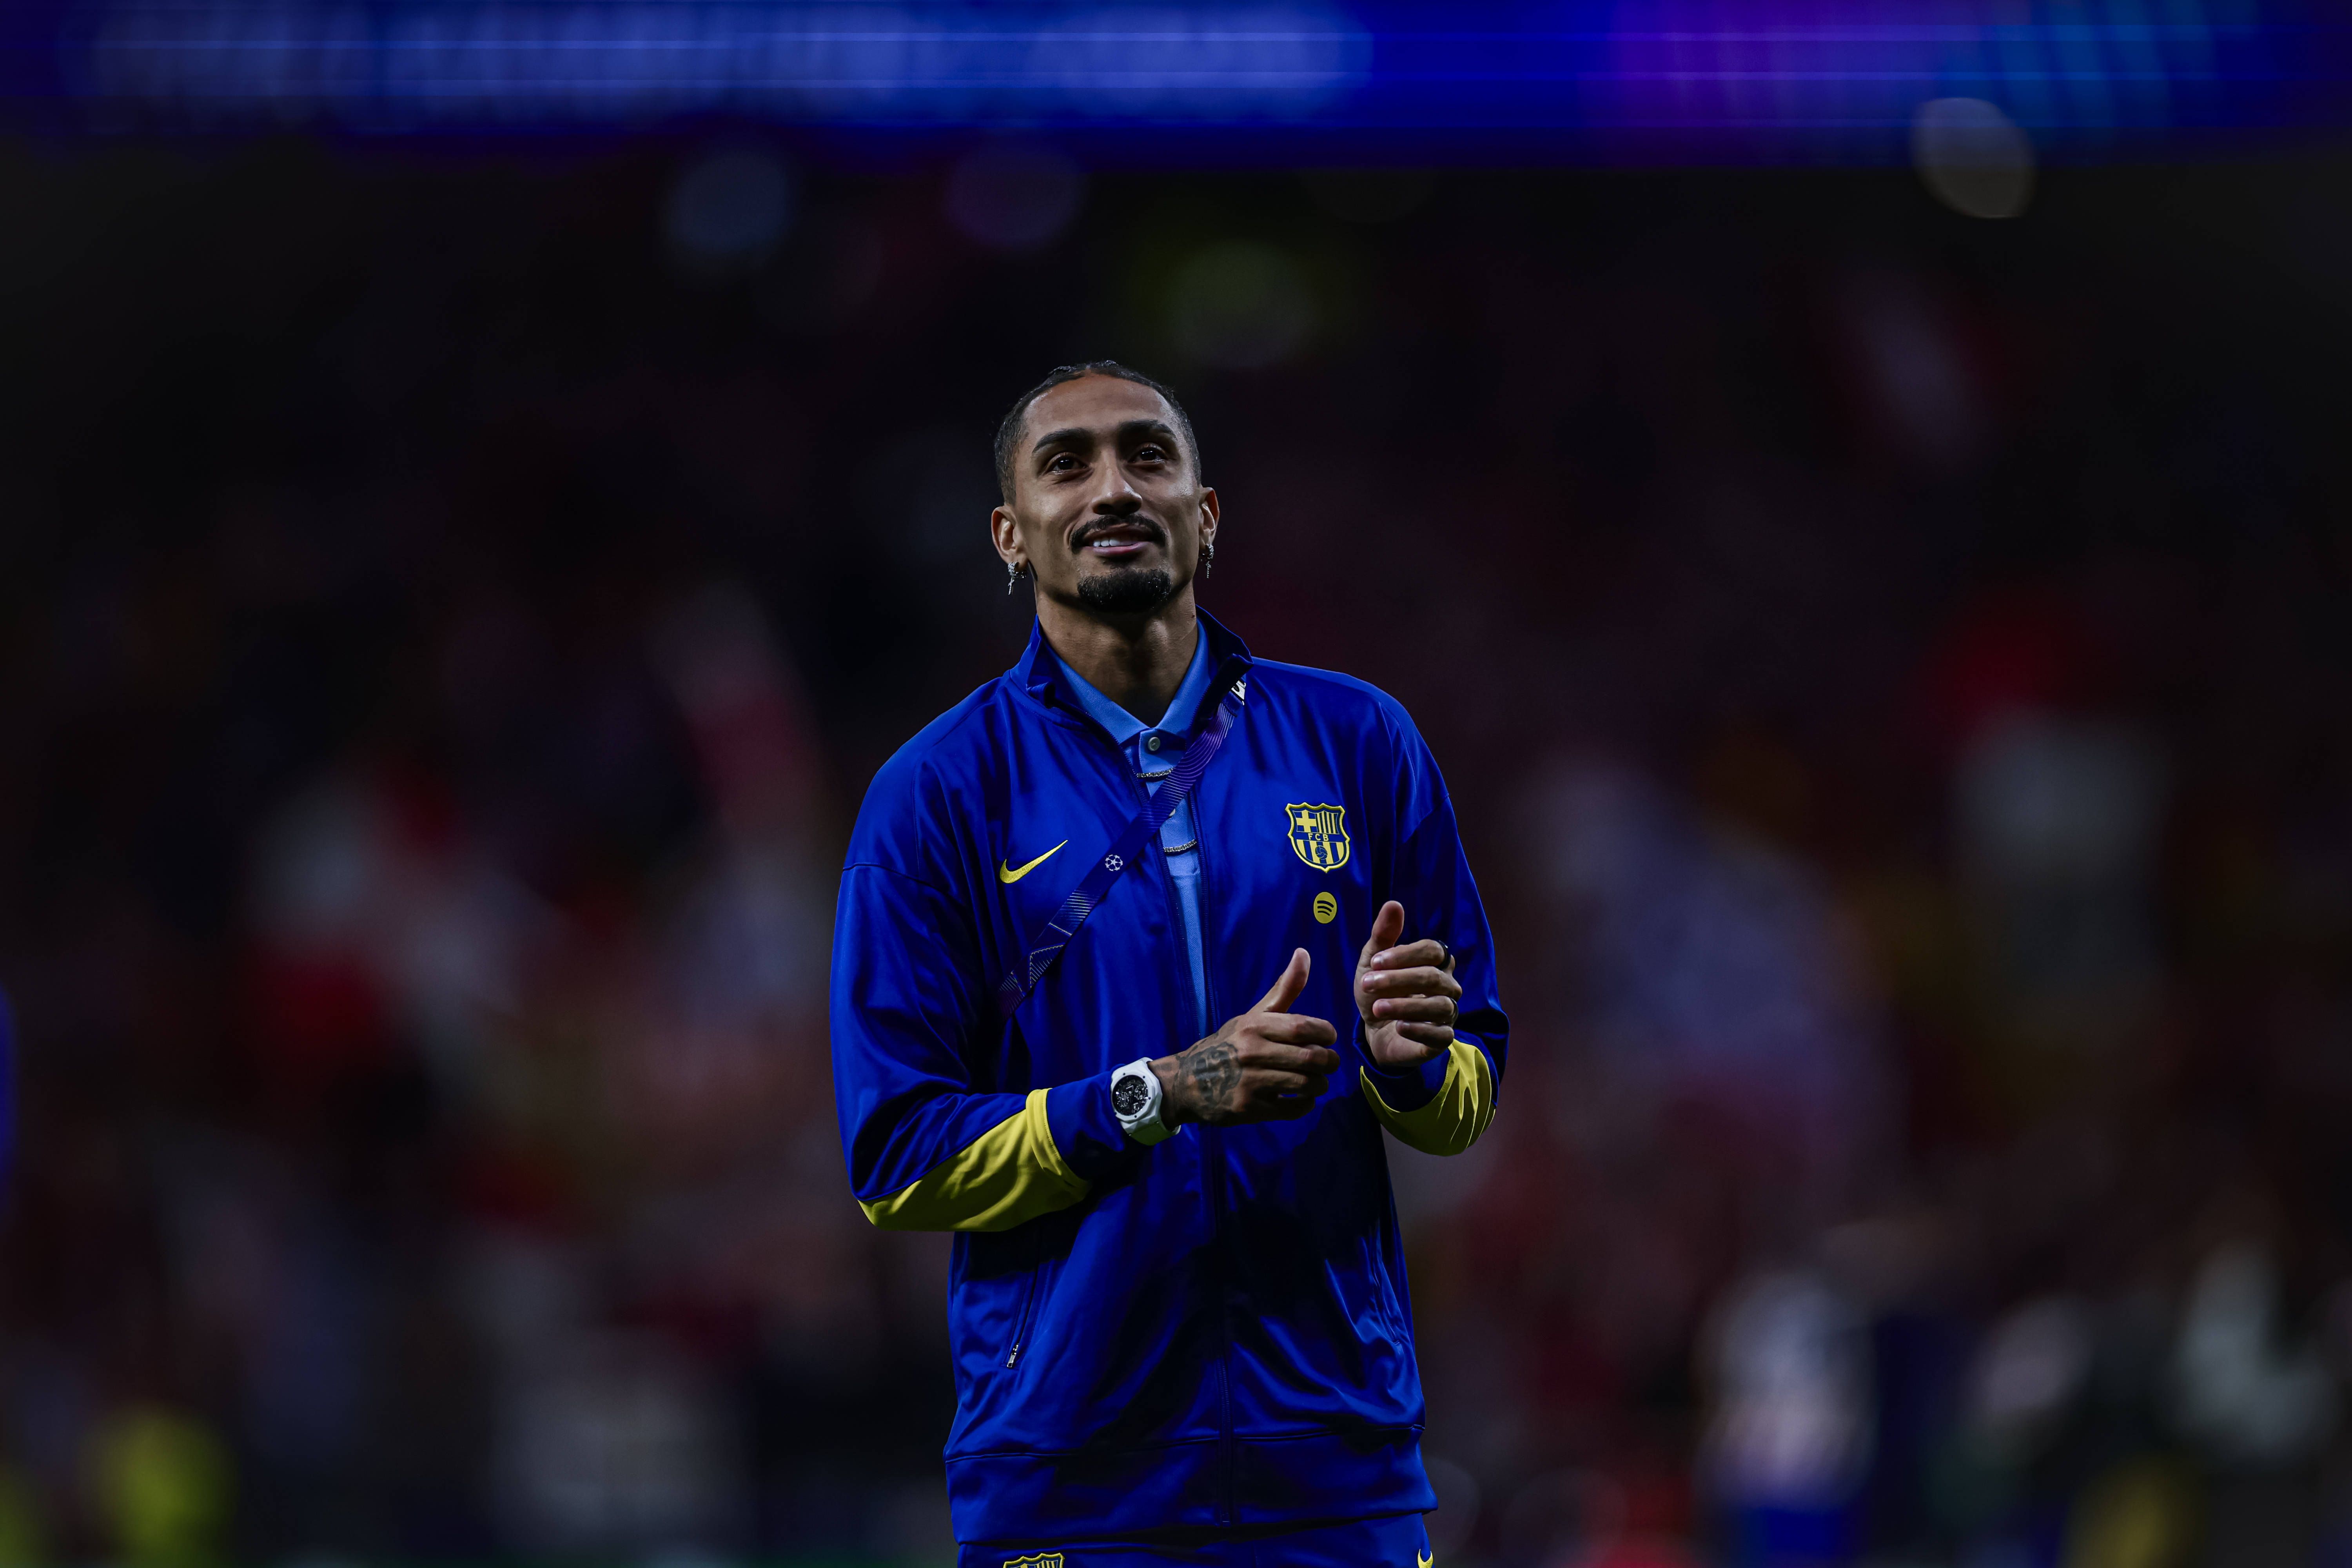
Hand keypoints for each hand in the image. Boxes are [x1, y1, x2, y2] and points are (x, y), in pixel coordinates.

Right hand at [1151, 949, 1340, 1125]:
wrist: (1187, 1082)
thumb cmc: (1229, 1044)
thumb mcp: (1253, 1015)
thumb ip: (1284, 988)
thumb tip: (1304, 952)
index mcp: (1255, 1026)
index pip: (1304, 1027)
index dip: (1325, 1033)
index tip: (1328, 1038)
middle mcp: (1252, 1052)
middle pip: (1311, 1058)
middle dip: (1330, 1062)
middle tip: (1329, 1063)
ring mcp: (1250, 1082)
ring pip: (1306, 1084)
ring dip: (1320, 1084)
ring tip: (1316, 1081)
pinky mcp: (1249, 1109)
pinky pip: (1294, 1108)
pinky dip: (1305, 1103)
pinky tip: (1301, 1098)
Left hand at [1355, 901, 1460, 1069]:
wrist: (1375, 1031)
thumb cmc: (1378, 990)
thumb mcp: (1373, 962)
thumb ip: (1383, 935)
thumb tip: (1393, 904)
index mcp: (1435, 962)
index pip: (1432, 950)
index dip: (1405, 954)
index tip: (1375, 961)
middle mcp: (1448, 986)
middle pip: (1434, 977)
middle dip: (1399, 980)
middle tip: (1367, 985)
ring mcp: (1447, 1013)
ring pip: (1439, 1006)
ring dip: (1406, 1006)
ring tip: (1377, 1008)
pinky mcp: (1442, 1039)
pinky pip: (1441, 1035)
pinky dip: (1419, 1029)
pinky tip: (1398, 1026)